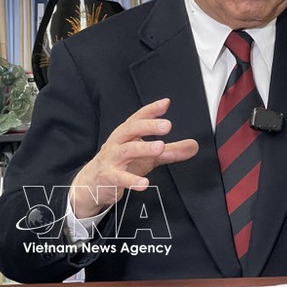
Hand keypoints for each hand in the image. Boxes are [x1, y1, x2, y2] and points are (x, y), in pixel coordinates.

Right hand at [69, 98, 198, 218]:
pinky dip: (131, 180)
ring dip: (143, 148)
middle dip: (148, 126)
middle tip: (167, 125)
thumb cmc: (122, 163)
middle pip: (131, 129)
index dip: (151, 110)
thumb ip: (171, 150)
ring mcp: (111, 159)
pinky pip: (119, 177)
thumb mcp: (149, 156)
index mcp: (127, 133)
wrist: (92, 184)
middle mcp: (118, 142)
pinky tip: (144, 183)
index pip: (139, 117)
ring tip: (160, 147)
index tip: (166, 103)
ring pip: (126, 150)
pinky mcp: (108, 177)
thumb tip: (194, 146)